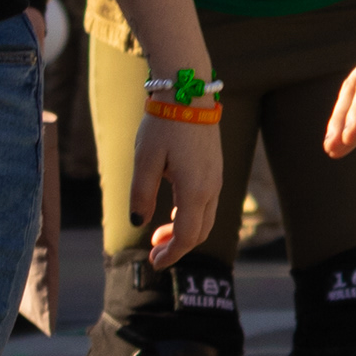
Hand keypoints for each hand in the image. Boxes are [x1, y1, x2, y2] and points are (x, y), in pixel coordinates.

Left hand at [129, 114, 222, 265]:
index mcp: (195, 190)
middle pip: (199, 232)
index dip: (171, 254)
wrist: (188, 92)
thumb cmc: (164, 124)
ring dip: (184, 231)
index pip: (186, 236)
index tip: (154, 263)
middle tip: (154, 251)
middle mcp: (211, 188)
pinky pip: (207, 202)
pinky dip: (191, 215)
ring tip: (160, 233)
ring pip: (205, 218)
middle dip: (177, 246)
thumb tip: (138, 221)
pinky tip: (174, 211)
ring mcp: (216, 178)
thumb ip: (141, 195)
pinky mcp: (215, 168)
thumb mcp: (144, 160)